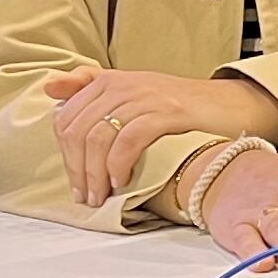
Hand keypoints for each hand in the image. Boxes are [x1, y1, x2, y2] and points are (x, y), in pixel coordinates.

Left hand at [41, 66, 275, 206]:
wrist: (228, 104)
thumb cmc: (178, 107)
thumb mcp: (132, 93)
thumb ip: (90, 88)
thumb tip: (49, 86)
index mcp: (108, 80)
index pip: (66, 119)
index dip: (66, 156)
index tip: (78, 183)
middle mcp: (122, 84)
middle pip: (79, 131)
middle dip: (78, 170)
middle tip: (88, 197)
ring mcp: (145, 96)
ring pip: (99, 137)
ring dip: (95, 174)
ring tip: (102, 196)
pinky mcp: (167, 111)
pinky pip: (128, 139)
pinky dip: (119, 165)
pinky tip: (122, 182)